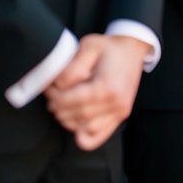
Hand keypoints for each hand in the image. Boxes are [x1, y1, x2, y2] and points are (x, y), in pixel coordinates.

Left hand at [45, 34, 150, 149]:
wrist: (133, 48)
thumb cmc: (110, 47)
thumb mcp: (88, 46)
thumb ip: (72, 68)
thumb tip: (60, 87)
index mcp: (107, 87)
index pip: (71, 102)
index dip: (54, 98)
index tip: (49, 90)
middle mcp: (115, 103)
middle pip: (76, 116)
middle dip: (59, 108)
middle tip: (53, 96)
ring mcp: (119, 111)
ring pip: (85, 128)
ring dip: (69, 119)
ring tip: (64, 104)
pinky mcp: (120, 115)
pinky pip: (98, 137)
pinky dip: (84, 136)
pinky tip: (77, 125)